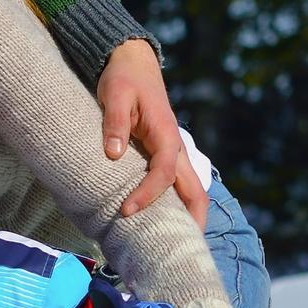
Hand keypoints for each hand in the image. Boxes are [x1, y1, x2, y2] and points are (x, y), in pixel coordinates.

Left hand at [98, 41, 208, 224]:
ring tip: (178, 242)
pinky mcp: (163, 152)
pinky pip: (175, 182)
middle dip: (192, 218)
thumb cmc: (123, 77)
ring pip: (188, 188)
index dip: (148, 194)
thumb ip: (115, 123)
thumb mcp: (116, 94)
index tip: (126, 211)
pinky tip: (164, 220)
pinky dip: (175, 203)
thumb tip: (114, 154)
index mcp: (165, 133)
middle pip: (194, 188)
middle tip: (182, 247)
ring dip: (187, 213)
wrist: (132, 60)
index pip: (164, 172)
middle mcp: (175, 146)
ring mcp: (172, 150)